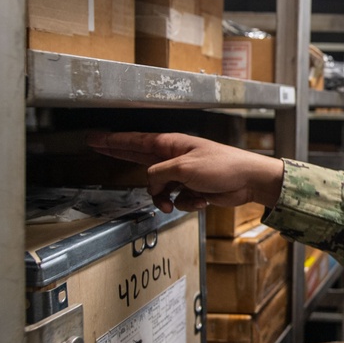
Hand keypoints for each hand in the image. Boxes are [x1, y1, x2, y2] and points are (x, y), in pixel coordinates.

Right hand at [87, 132, 283, 212]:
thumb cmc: (221, 166)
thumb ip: (159, 175)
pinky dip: (188, 204)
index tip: (95, 138)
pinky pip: (178, 200)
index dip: (113, 141)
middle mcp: (174, 158)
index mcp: (171, 145)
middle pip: (139, 158)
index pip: (135, 142)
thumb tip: (151, 186)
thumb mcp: (183, 168)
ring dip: (165, 200)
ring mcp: (183, 175)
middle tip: (97, 148)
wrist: (248, 181)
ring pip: (159, 190)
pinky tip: (203, 200)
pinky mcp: (193, 189)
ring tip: (174, 202)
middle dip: (120, 155)